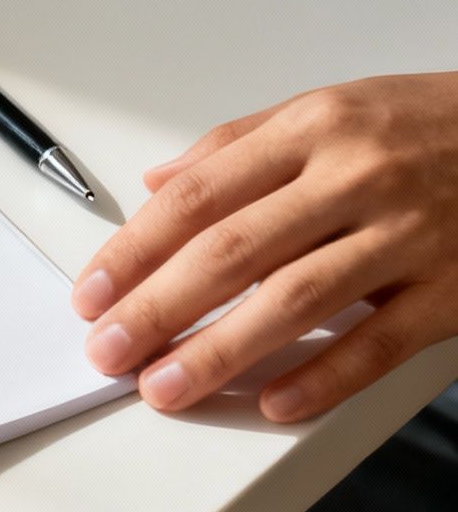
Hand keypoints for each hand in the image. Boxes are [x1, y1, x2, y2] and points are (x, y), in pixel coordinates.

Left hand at [72, 73, 457, 421]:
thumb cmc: (434, 126)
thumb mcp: (335, 109)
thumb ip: (238, 147)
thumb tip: (155, 182)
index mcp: (312, 131)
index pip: (197, 199)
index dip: (133, 253)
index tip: (90, 295)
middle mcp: (354, 178)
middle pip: (231, 252)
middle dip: (156, 308)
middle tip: (107, 351)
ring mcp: (407, 234)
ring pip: (294, 299)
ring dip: (218, 351)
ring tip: (163, 387)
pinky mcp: (454, 288)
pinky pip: (378, 342)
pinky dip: (322, 377)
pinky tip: (273, 402)